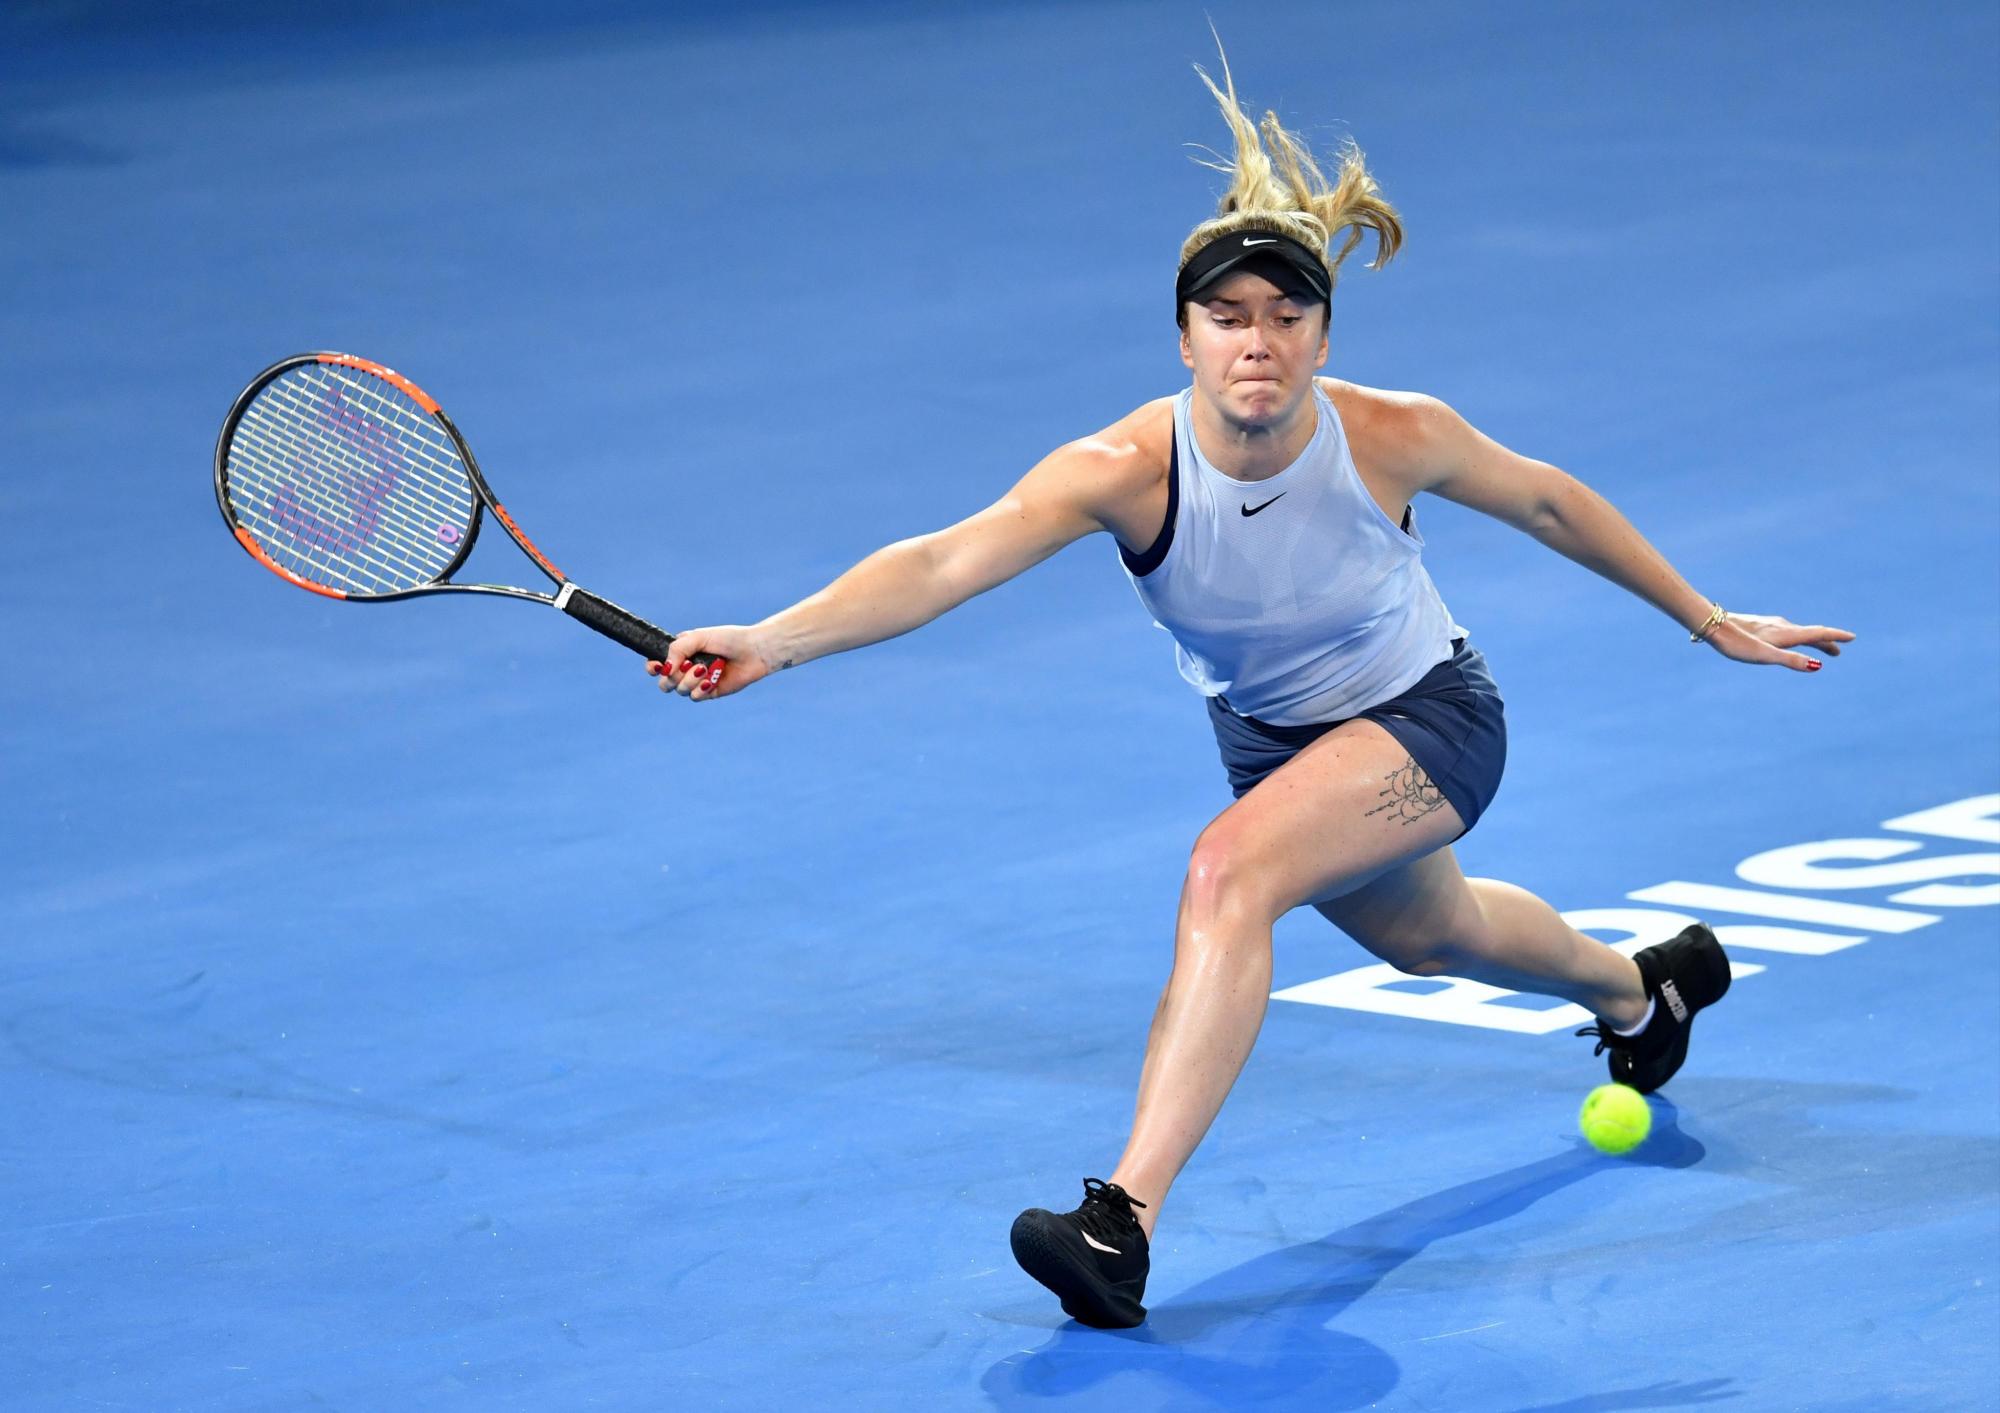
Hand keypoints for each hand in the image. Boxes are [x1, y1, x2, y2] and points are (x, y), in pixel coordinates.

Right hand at [644, 624, 775, 701]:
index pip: (657, 664)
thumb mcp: (699, 637)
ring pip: (679, 690)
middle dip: (673, 676)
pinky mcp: (709, 692)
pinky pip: (695, 697)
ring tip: (706, 669)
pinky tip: (713, 680)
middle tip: (689, 665)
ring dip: (690, 680)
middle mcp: (687, 668)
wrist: (753, 651)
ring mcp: (698, 681)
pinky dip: (701, 689)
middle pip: (664, 682)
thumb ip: (677, 649)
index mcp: (682, 652)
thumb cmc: (728, 639)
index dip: (652, 668)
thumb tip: (665, 668)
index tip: (657, 666)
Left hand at [1703, 612, 1854, 672]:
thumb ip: (1791, 660)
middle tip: (1838, 652)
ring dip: (1811, 640)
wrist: (1713, 625)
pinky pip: (1785, 632)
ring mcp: (1771, 625)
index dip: (1835, 636)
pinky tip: (1786, 639)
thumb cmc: (1738, 644)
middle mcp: (1782, 627)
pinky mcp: (1760, 626)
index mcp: (1787, 634)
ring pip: (1797, 632)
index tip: (1852, 637)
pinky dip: (1796, 637)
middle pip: (1809, 634)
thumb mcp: (1765, 656)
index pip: (1817, 634)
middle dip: (1825, 643)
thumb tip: (1818, 666)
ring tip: (1817, 647)